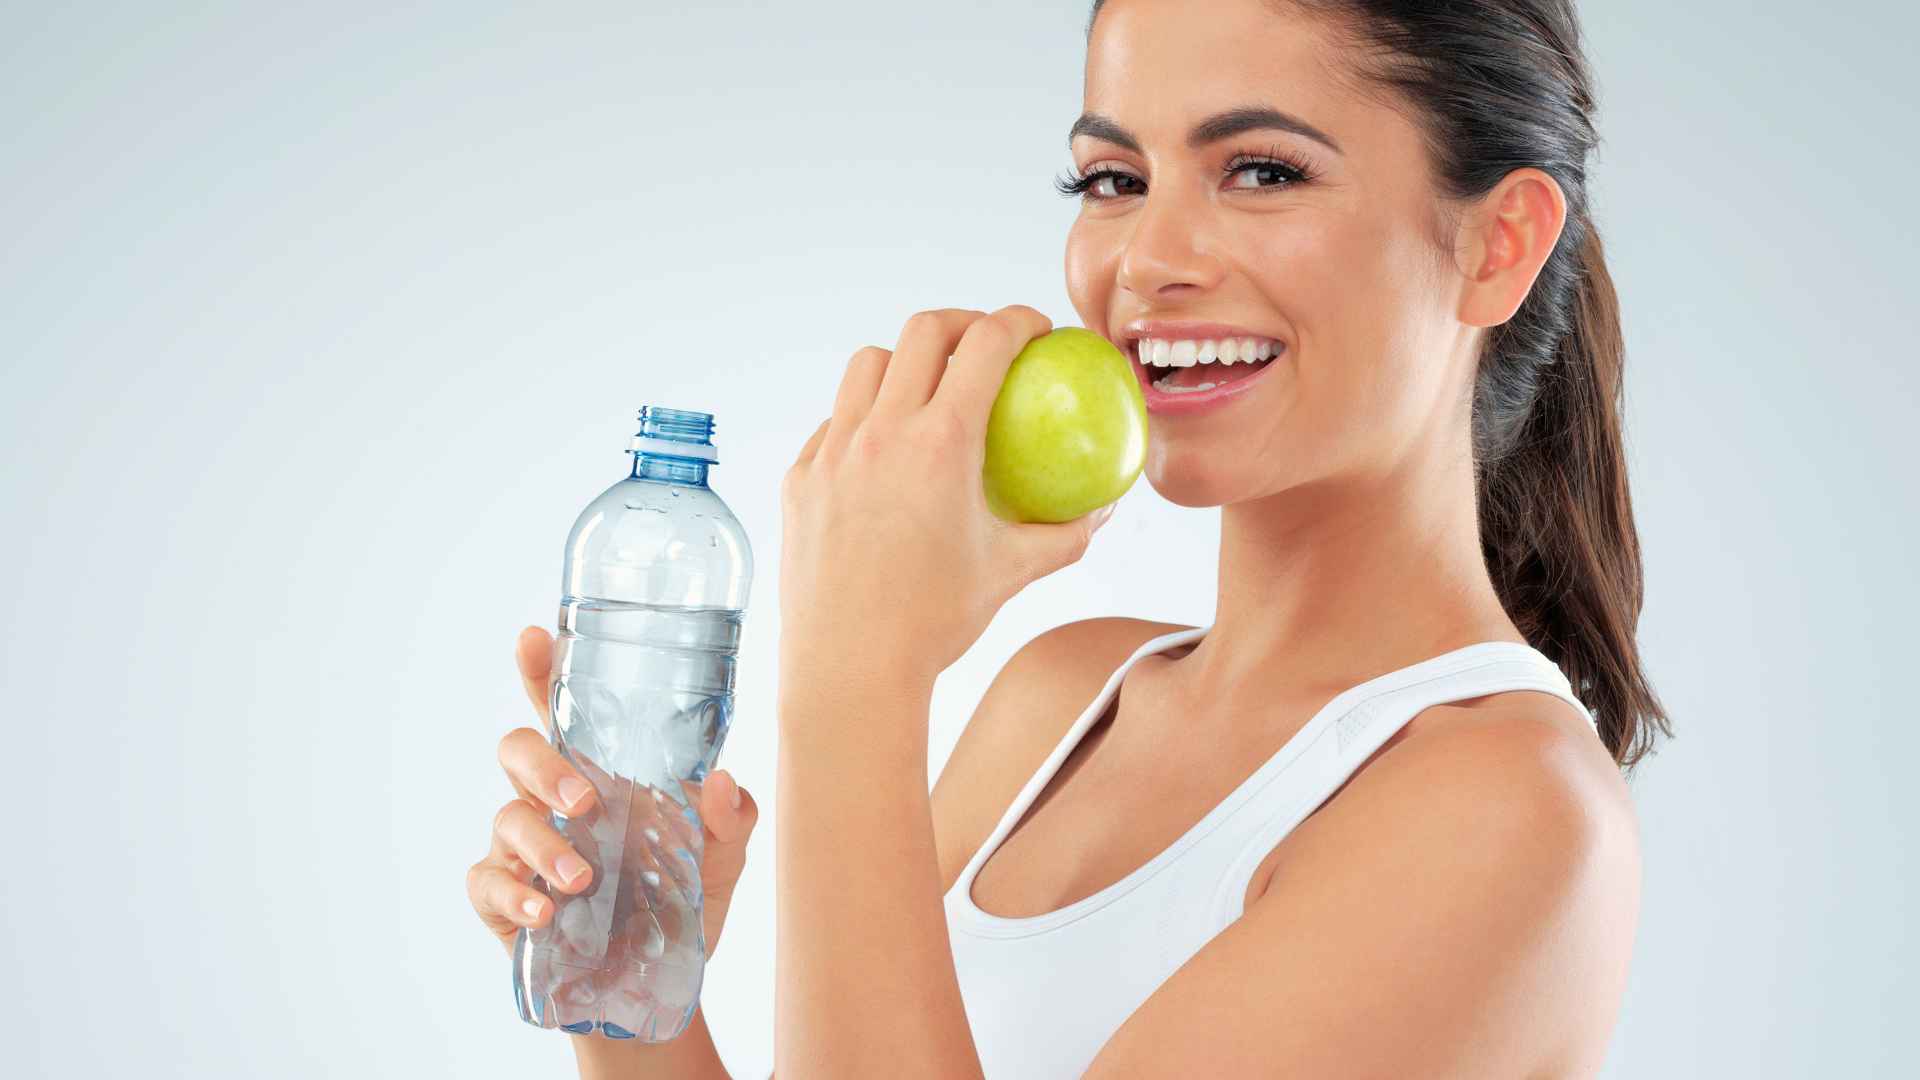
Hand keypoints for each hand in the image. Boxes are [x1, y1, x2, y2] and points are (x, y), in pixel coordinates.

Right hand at [466, 626, 760, 958]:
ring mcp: (522, 849)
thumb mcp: (721, 858)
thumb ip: (730, 819)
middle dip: (544, 766)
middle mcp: (554, 802)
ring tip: (584, 879)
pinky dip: (515, 894)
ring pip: (507, 817)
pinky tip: (545, 911)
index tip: (533, 639)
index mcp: (600, 774)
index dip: (542, 672)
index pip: (563, 711)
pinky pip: (487, 882)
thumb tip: (723, 781)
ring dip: (544, 844)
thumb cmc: (678, 901)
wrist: (653, 986)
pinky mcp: (502, 899)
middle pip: (518, 750)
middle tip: (585, 799)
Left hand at [779, 305, 1117, 684]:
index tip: (1036, 330)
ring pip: (865, 366)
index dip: (1018, 321)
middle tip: (984, 344)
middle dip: (962, 323)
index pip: (987, 344)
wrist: (850, 668)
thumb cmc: (936, 623)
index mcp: (941, 442)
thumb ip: (1066, 534)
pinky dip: (863, 420)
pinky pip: (833, 425)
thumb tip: (1103, 509)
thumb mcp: (1012, 573)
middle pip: (922, 332)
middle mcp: (881, 432)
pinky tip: (882, 453)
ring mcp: (831, 452)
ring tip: (926, 387)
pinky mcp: (800, 480)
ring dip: (903, 361)